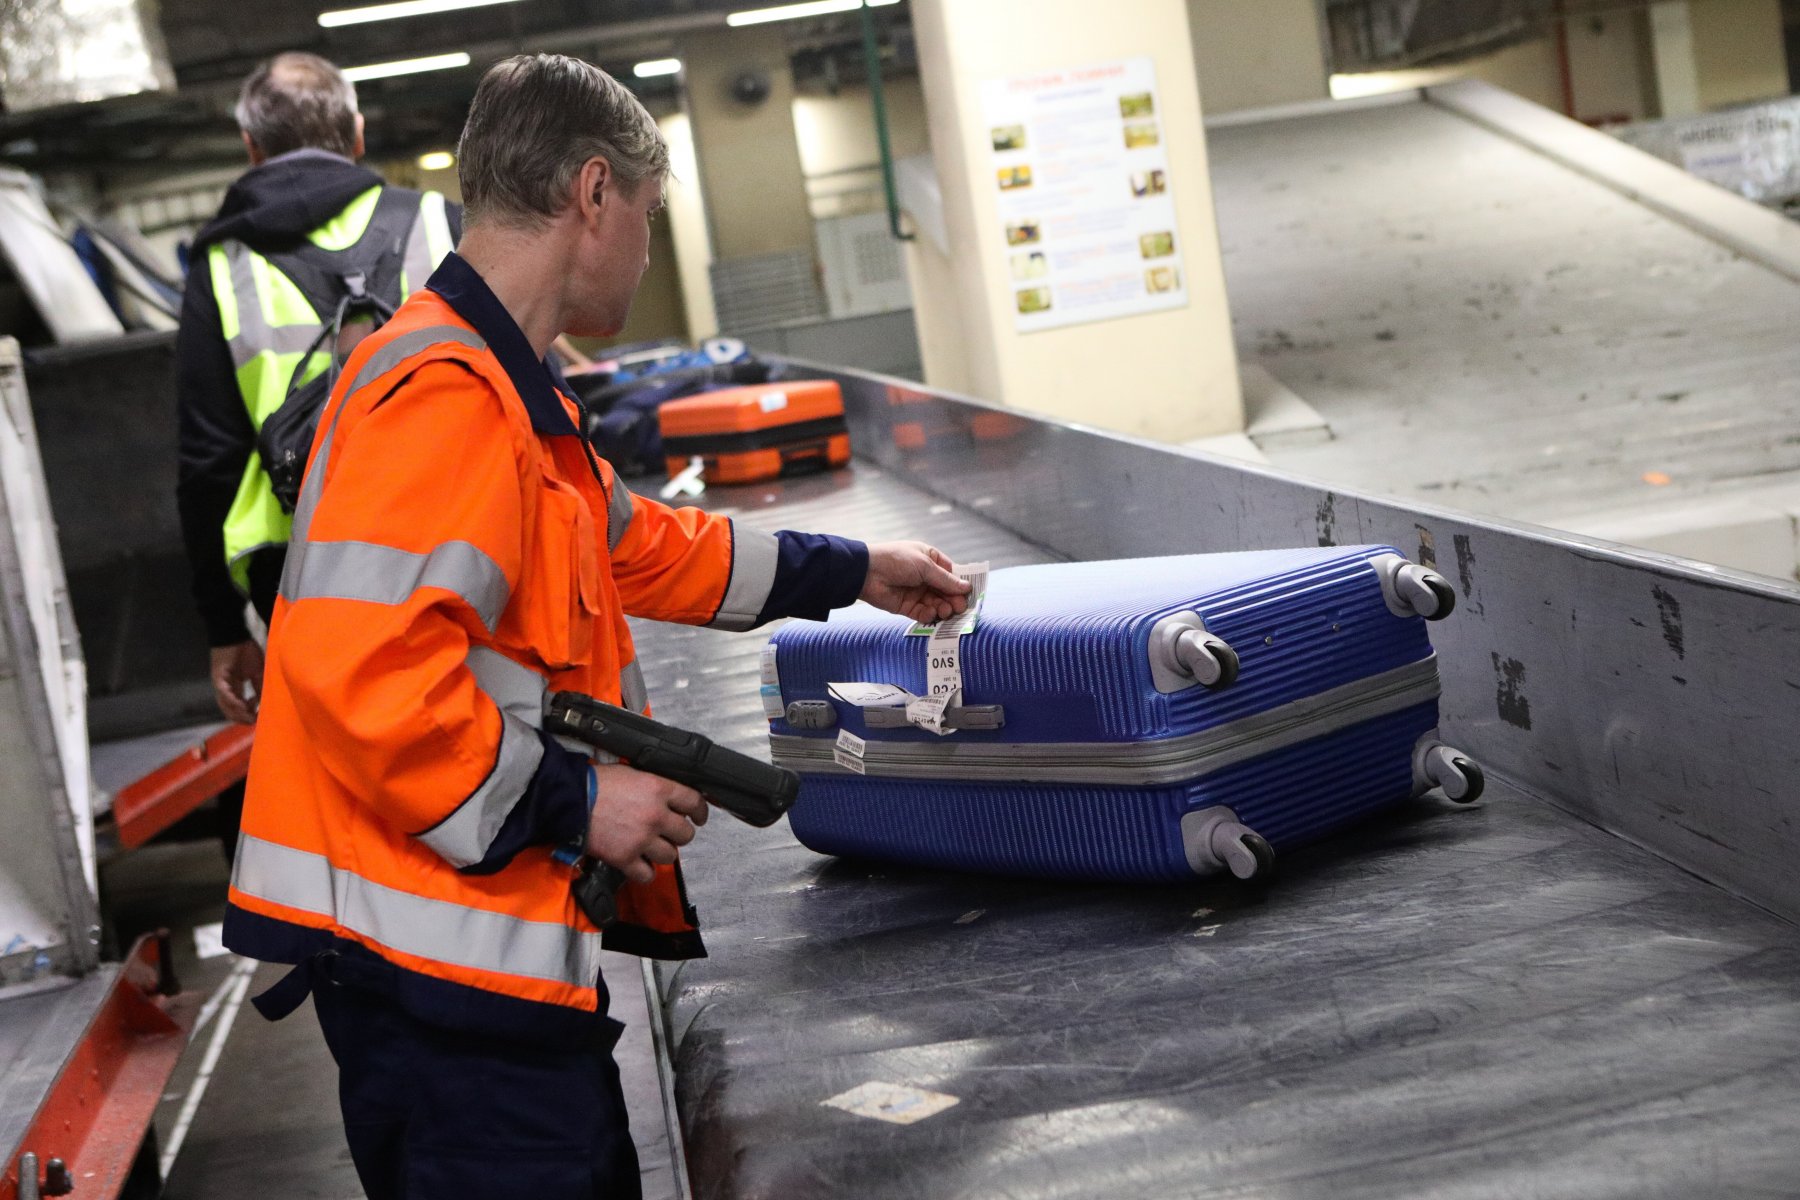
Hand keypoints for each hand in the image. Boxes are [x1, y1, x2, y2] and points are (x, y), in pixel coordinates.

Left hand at [209, 641, 263, 724]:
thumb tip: (265, 703)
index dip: (249, 714)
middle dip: (243, 719)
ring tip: (249, 717)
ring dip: (237, 713)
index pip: (240, 708)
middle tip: (254, 722)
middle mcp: (226, 690)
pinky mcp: (218, 678)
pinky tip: (242, 705)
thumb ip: (260, 687)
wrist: (235, 635)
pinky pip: (223, 693)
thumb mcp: (258, 672)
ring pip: (225, 706)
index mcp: (235, 689)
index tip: (260, 716)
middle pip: (230, 711)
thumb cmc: (247, 651)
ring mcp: (221, 685)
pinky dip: (232, 701)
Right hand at [586, 763, 709, 884]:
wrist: (569, 800)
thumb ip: (655, 786)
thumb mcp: (632, 773)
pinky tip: (640, 864)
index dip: (700, 811)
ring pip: (670, 855)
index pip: (694, 802)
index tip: (698, 817)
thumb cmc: (596, 783)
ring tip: (651, 847)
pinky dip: (645, 872)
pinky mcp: (625, 858)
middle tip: (669, 832)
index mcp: (658, 789)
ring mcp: (641, 839)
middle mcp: (655, 816)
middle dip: (679, 833)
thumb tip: (670, 796)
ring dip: (663, 852)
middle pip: (686, 833)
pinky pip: (647, 875)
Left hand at [860, 541, 971, 624]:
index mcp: (930, 560)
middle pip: (946, 591)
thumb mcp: (925, 566)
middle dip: (954, 599)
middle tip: (960, 608)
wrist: (867, 573)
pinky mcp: (908, 607)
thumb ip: (946, 580)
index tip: (971, 594)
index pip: (951, 573)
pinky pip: (924, 613)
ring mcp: (917, 592)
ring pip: (937, 604)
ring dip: (944, 608)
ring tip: (946, 611)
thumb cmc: (896, 560)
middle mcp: (925, 576)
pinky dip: (930, 615)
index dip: (961, 584)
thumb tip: (967, 587)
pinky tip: (932, 614)